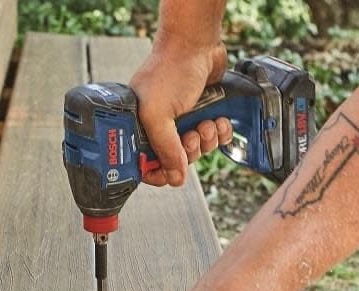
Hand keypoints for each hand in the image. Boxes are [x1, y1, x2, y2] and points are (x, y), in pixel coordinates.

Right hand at [129, 36, 232, 186]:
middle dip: (189, 151)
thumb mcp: (158, 114)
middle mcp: (158, 126)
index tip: (171, 170)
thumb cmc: (169, 71)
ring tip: (207, 122)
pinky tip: (218, 120)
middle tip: (191, 134)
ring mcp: (181, 121)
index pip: (144, 164)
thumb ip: (165, 148)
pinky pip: (213, 139)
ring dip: (206, 140)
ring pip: (197, 151)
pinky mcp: (202, 115)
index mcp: (139, 127)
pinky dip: (219, 134)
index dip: (158, 171)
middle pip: (174, 160)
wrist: (195, 45)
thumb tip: (174, 177)